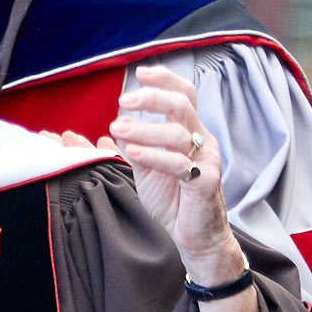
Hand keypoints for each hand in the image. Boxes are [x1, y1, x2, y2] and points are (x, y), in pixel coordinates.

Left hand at [106, 67, 243, 285]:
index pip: (183, 95)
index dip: (164, 80)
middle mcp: (202, 141)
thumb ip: (132, 149)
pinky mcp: (205, 183)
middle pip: (182, 106)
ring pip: (178, 134)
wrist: (196, 238)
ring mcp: (206, 161)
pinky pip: (180, 164)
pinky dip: (154, 156)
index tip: (140, 73)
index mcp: (191, 133)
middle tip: (123, 101)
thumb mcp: (147, 171)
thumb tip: (105, 134)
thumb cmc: (174, 203)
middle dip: (152, 98)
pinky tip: (133, 152)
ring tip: (117, 129)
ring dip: (145, 128)